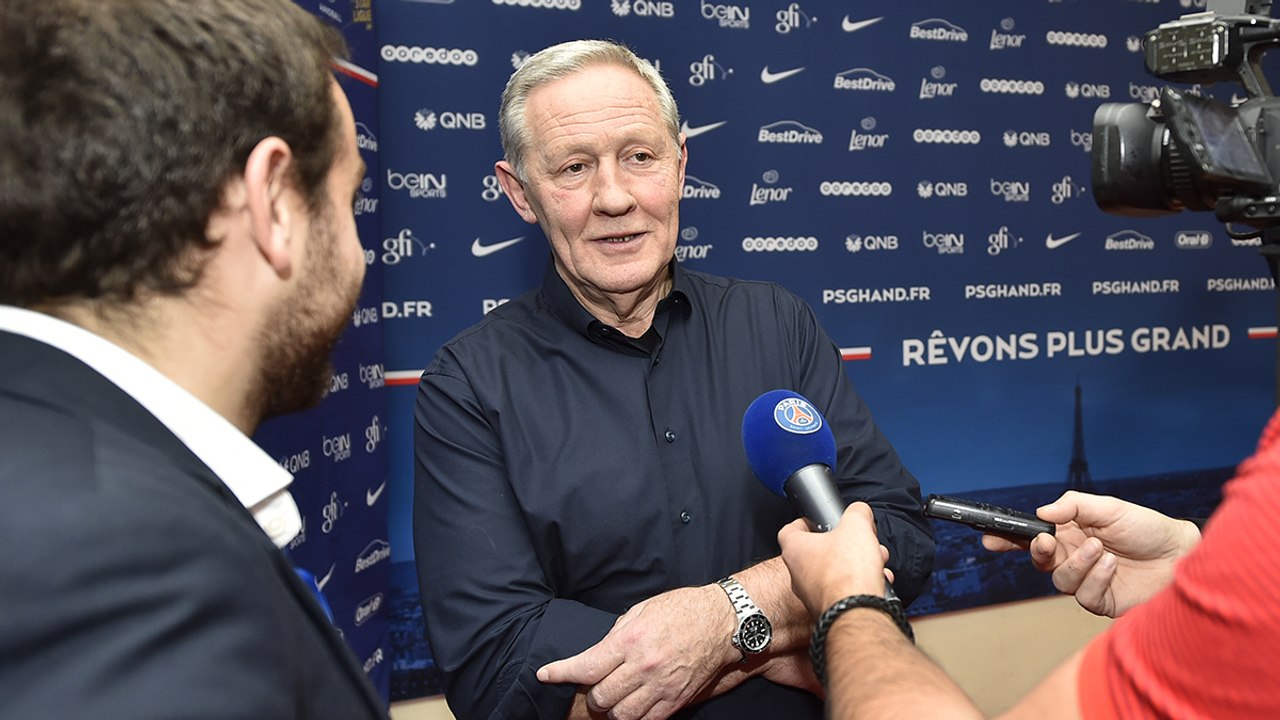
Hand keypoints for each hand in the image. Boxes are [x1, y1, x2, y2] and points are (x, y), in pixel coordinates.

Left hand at [537, 585, 737, 719]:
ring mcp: (661, 686)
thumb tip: (599, 653)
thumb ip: (617, 634)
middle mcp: (643, 666)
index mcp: (630, 640)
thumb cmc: (680, 610)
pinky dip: (636, 718)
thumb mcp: (642, 611)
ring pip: (622, 716)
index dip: (561, 673)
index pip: (586, 666)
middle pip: (601, 697)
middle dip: (593, 695)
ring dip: (613, 710)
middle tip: (597, 686)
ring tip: (616, 698)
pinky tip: (635, 706)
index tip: (545, 675)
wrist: (722, 621)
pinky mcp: (676, 700)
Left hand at [777, 503, 891, 617]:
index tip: (817, 520)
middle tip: (859, 542)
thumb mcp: (857, 526)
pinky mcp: (829, 610)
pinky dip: (859, 586)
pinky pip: (843, 593)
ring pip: (834, 573)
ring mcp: (812, 595)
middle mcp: (798, 574)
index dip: (805, 522)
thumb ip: (857, 513)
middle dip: (844, 544)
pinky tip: (876, 582)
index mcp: (796, 550)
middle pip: (819, 551)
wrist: (857, 614)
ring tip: (874, 562)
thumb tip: (860, 512)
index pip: (790, 529)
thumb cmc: (847, 574)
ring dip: (855, 565)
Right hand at [982, 490, 1200, 616]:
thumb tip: (1043, 512)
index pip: (1032, 536)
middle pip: (1039, 560)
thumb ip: (1074, 506)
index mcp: (1071, 533)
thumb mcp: (1109, 507)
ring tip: (1100, 548)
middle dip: (1037, 551)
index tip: (989, 535)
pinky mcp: (1102, 602)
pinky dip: (1095, 578)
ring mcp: (1088, 581)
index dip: (1008, 538)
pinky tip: (1112, 564)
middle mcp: (1075, 557)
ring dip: (1077, 563)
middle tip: (1046, 541)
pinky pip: (1084, 595)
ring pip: (1060, 579)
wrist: (1183, 556)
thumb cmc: (1148, 529)